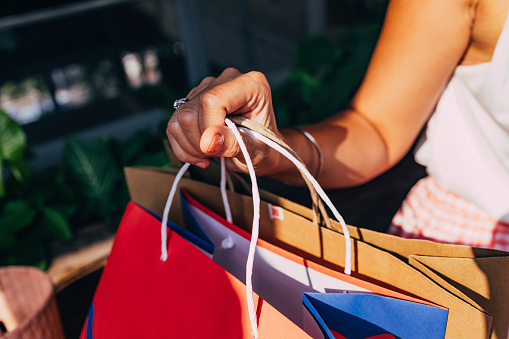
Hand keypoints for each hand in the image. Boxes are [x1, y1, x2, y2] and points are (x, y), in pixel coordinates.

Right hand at [166, 68, 281, 174]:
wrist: (261, 151)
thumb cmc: (265, 149)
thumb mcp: (256, 151)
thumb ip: (235, 144)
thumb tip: (208, 141)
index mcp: (250, 85)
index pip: (212, 100)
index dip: (209, 127)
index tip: (218, 148)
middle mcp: (227, 80)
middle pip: (191, 110)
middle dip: (199, 142)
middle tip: (216, 155)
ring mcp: (208, 88)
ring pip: (178, 118)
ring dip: (190, 147)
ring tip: (211, 154)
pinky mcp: (194, 100)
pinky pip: (173, 124)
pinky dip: (182, 146)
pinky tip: (201, 152)